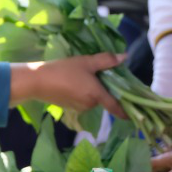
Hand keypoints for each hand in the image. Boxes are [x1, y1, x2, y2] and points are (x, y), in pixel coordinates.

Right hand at [10, 54, 126, 118]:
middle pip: (103, 98)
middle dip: (104, 88)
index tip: (134, 115)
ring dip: (92, 90)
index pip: (116, 107)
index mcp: (97, 95)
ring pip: (92, 98)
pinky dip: (82, 92)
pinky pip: (82, 100)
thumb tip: (124, 57)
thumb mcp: (86, 62)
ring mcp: (79, 108)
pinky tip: (73, 81)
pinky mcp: (69, 107)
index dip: (126, 111)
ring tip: (83, 74)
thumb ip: (106, 60)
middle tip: (99, 73)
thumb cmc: (64, 70)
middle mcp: (90, 105)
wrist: (37, 81)